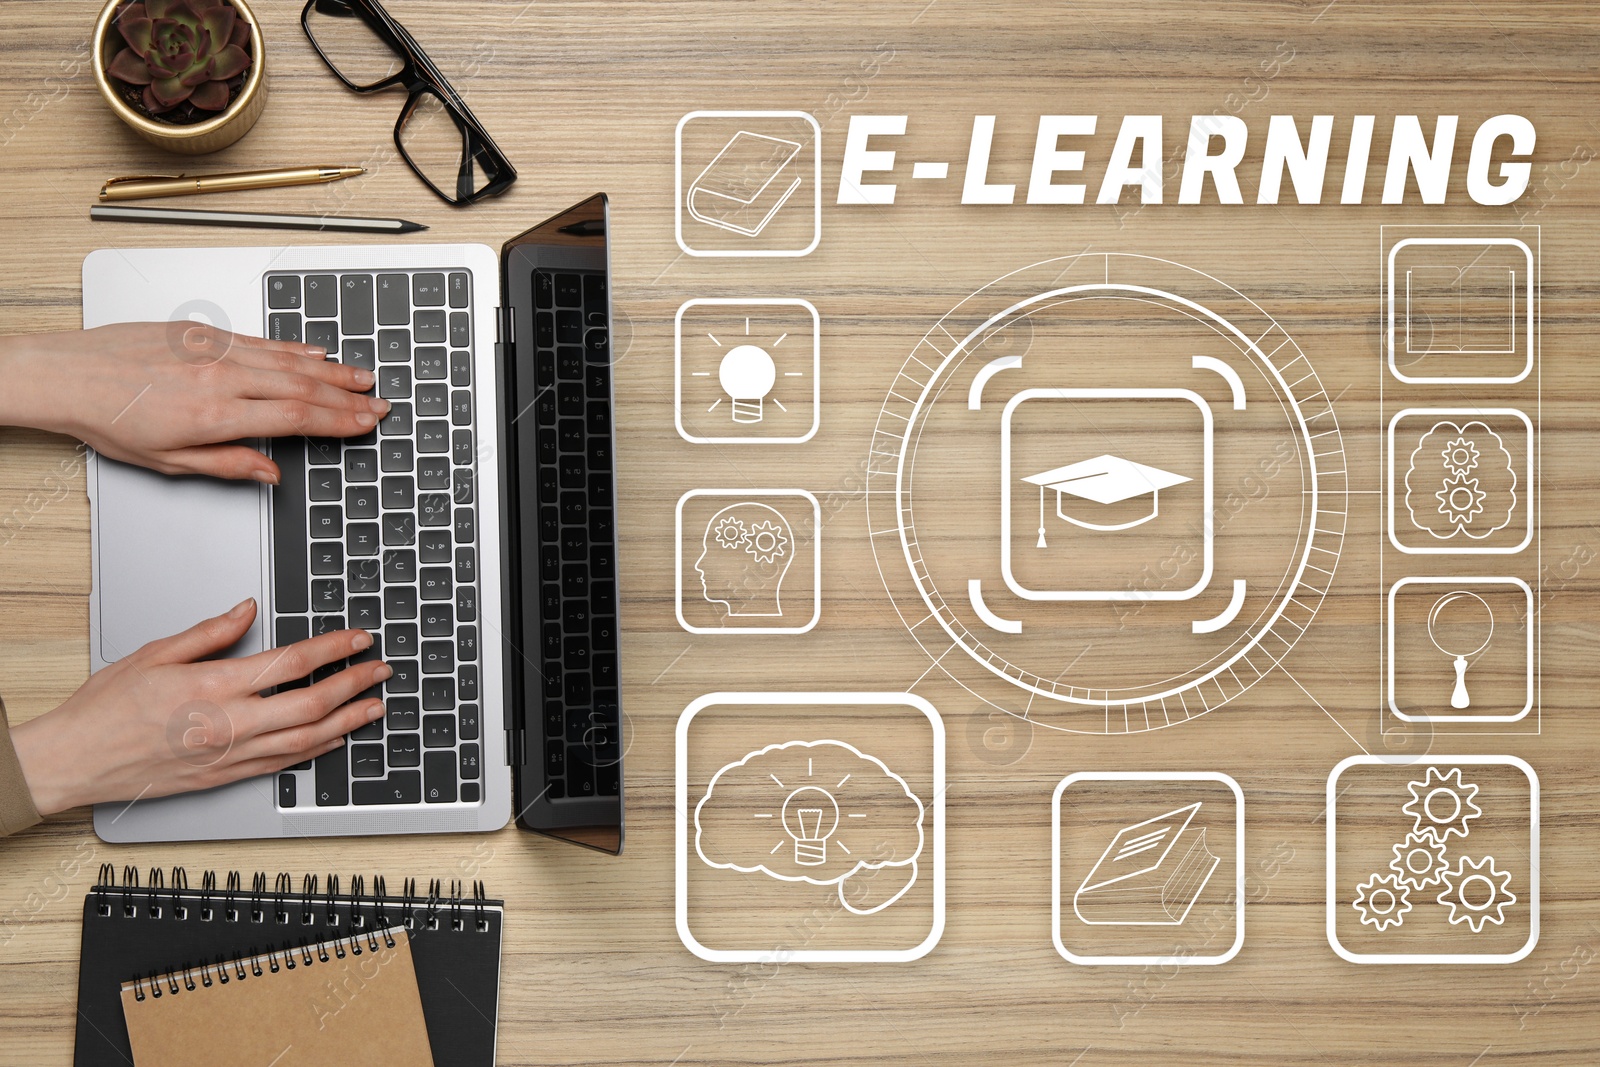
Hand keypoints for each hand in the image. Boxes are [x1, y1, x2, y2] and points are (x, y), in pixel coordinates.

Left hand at [0, 322, 388, 481]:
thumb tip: (269, 473)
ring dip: (331, 371)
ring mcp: (215, 350)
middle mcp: (221, 377)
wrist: (67, 374)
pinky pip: (262, 341)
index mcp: (216, 415)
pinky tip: (316, 353)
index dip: (339, 422)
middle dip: (348, 397)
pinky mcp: (205, 334)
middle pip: (302, 387)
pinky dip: (295, 348)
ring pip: (288, 360)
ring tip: (362, 377)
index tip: (365, 424)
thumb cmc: (108, 418)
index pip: (296, 419)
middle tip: (379, 404)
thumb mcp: (168, 461)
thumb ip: (227, 465)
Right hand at [10, 599, 388, 813]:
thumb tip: (248, 609)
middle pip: (312, 704)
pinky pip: (283, 764)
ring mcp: (230, 755)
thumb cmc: (106, 709)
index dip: (334, 649)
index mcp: (214, 686)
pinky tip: (334, 739)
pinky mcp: (225, 777)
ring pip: (307, 740)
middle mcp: (229, 724)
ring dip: (347, 722)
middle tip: (381, 671)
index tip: (360, 640)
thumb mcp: (155, 653)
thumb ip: (210, 631)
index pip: (292, 662)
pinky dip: (316, 750)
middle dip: (355, 685)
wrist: (74, 761)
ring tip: (375, 707)